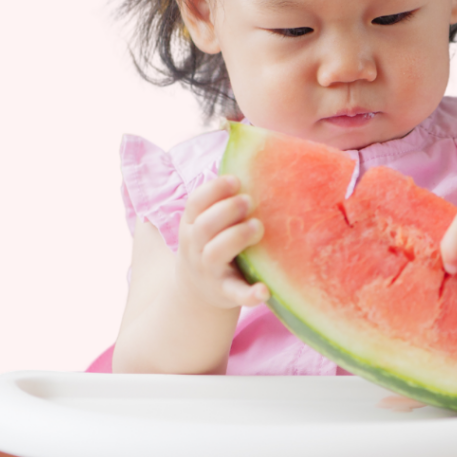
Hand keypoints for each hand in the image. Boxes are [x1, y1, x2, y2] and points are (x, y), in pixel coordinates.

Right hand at [175, 175, 269, 309]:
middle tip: (249, 201)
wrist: (196, 293)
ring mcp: (208, 271)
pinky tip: (265, 290)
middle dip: (226, 210)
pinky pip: (235, 294)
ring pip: (215, 253)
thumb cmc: (211, 245)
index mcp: (192, 225)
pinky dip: (249, 294)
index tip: (235, 180)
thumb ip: (220, 200)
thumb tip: (247, 161)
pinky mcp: (225, 292)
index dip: (214, 189)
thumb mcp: (206, 223)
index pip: (195, 203)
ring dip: (236, 237)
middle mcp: (196, 247)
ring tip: (257, 226)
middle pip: (204, 226)